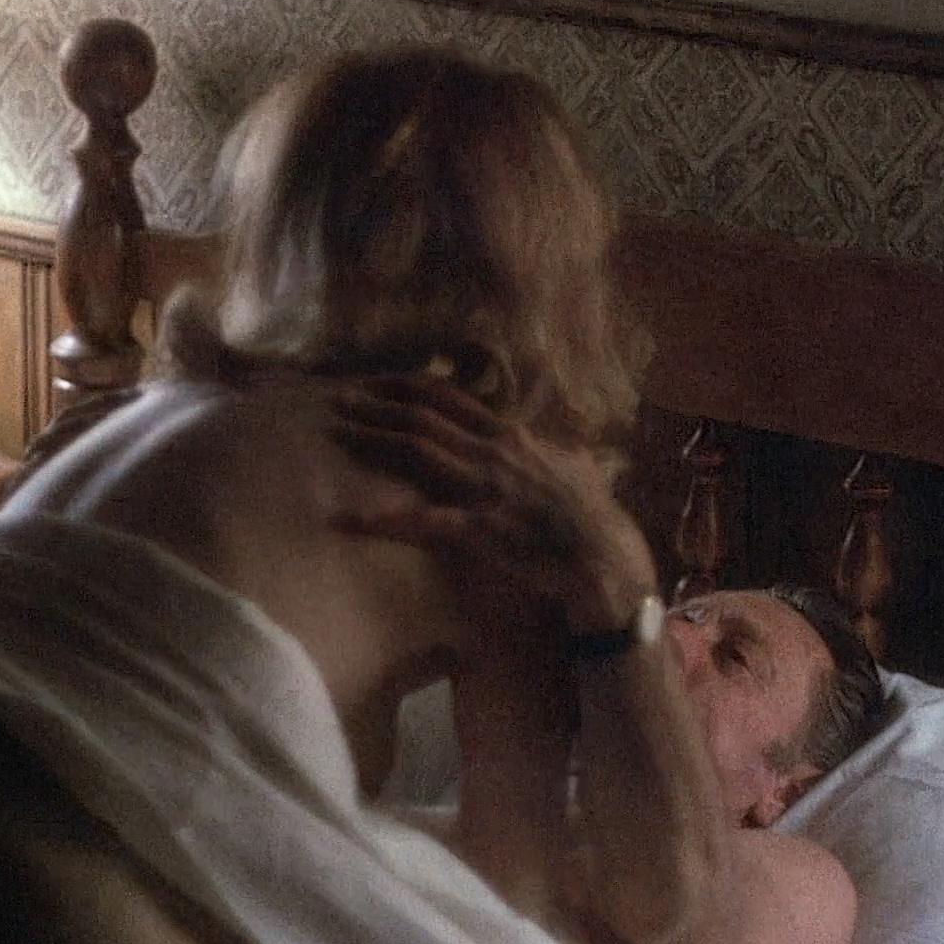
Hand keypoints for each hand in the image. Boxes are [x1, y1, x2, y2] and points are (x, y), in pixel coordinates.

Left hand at [328, 375, 656, 635]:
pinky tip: (354, 520)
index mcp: (512, 436)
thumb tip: (557, 442)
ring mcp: (487, 489)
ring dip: (374, 440)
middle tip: (338, 400)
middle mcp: (495, 452)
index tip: (375, 382)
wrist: (606, 561)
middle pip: (424, 420)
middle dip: (378, 406)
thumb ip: (558, 451)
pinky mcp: (482, 528)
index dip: (408, 387)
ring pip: (419, 453)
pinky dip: (387, 519)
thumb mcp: (578, 469)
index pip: (451, 399)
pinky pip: (426, 521)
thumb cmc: (594, 518)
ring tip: (336, 433)